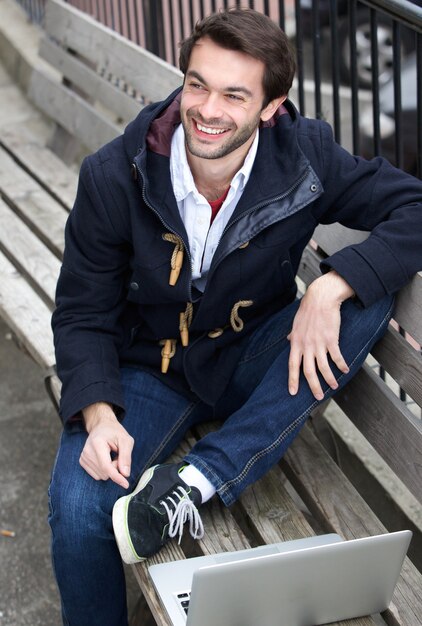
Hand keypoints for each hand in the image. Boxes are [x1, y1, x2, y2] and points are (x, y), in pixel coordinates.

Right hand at [80, 402, 133, 488]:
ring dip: (110, 469)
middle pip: (105, 473)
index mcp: (97, 444)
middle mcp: (87, 451)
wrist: (101, 426)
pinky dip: (104, 470)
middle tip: (118, 456)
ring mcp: (83, 457)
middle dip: (115, 468)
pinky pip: (96, 475)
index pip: (106, 466)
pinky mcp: (82, 461)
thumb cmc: (115, 432)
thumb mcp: (126, 440)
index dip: (117, 477)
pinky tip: (105, 459)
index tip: (125, 485)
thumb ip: (126, 457)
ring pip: (101, 476)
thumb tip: (125, 474)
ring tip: (111, 456)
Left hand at [287, 271, 354, 399]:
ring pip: (323, 367)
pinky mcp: (332, 339)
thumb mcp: (296, 323)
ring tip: (334, 387)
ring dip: (329, 379)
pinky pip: (337, 357)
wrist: (321, 298)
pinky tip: (345, 371)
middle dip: (313, 386)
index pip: (292, 365)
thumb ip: (293, 334)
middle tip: (318, 397)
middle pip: (308, 371)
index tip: (293, 392)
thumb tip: (288, 339)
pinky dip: (341, 365)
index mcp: (296, 342)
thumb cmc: (308, 310)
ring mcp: (319, 343)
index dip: (292, 380)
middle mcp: (306, 345)